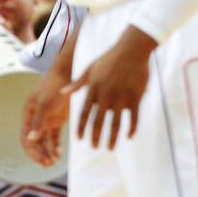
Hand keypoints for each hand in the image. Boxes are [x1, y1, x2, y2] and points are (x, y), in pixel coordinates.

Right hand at [22, 67, 71, 168]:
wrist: (68, 74)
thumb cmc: (53, 87)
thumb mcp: (44, 105)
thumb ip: (38, 123)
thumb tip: (30, 140)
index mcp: (28, 114)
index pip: (26, 137)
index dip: (31, 150)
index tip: (39, 159)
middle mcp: (36, 119)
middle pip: (35, 141)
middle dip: (40, 153)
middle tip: (47, 164)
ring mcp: (47, 119)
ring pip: (45, 141)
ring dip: (47, 152)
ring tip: (53, 161)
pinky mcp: (58, 120)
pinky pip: (54, 136)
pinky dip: (56, 145)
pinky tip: (59, 153)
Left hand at [68, 24, 155, 148]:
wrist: (132, 48)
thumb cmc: (110, 58)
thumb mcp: (90, 68)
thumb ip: (77, 83)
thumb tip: (62, 93)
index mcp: (94, 88)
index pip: (84, 113)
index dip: (81, 128)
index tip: (80, 139)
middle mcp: (106, 94)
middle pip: (98, 122)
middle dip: (95, 137)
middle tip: (94, 147)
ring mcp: (122, 97)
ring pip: (116, 124)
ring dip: (112, 138)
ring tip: (110, 148)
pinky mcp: (135, 97)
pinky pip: (134, 118)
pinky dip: (131, 129)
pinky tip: (129, 137)